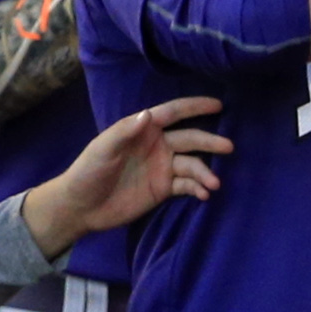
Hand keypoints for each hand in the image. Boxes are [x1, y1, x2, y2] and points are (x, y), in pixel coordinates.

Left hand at [24, 95, 230, 251]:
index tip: (218, 104)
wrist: (81, 207)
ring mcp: (162, 168)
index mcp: (143, 130)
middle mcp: (157, 145)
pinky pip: (186, 186)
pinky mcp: (163, 189)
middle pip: (190, 139)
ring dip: (205, 173)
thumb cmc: (88, 171)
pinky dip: (197, 188)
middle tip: (229, 147)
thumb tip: (150, 114)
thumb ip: (125, 131)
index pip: (173, 113)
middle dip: (209, 142)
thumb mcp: (103, 148)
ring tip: (214, 184)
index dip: (195, 107)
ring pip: (192, 165)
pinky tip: (204, 195)